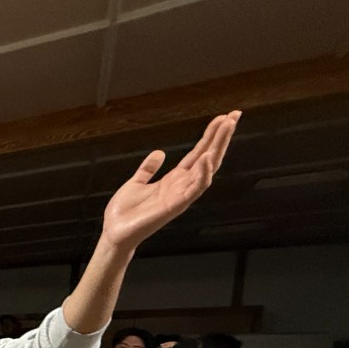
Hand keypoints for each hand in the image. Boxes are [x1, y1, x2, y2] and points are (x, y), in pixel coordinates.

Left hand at [100, 112, 239, 252]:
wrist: (114, 233)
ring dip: (218, 147)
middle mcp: (182, 185)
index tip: (224, 117)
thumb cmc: (125, 212)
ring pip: (207, 168)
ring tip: (227, 127)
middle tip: (235, 114)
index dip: (211, 135)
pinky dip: (203, 173)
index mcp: (174, 179)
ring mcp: (181, 195)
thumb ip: (148, 169)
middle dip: (222, 136)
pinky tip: (207, 157)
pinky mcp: (175, 206)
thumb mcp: (136, 183)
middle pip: (208, 156)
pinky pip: (195, 189)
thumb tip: (159, 153)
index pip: (198, 153)